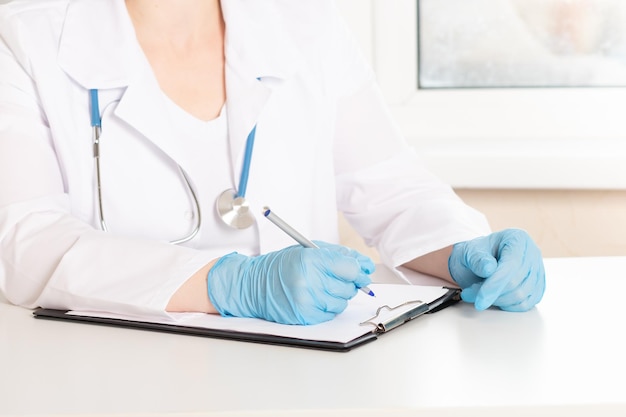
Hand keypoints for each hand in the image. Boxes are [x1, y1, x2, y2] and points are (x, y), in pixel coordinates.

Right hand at [207, 243, 373, 324]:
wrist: (255, 285)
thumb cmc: (283, 265)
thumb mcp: (309, 249)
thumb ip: (339, 255)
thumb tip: (365, 265)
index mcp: (311, 259)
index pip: (350, 268)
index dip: (359, 270)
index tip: (361, 271)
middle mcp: (309, 281)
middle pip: (349, 287)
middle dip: (347, 283)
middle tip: (332, 277)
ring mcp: (307, 301)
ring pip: (342, 302)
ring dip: (337, 295)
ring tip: (320, 287)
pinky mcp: (305, 316)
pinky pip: (331, 313)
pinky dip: (328, 306)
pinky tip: (315, 297)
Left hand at [448, 229, 544, 311]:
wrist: (478, 261)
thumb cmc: (475, 254)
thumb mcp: (469, 252)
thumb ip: (476, 259)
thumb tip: (488, 269)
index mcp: (517, 238)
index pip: (510, 266)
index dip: (494, 285)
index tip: (480, 300)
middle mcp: (532, 253)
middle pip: (516, 284)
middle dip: (491, 294)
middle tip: (469, 293)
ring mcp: (537, 271)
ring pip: (521, 296)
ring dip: (496, 301)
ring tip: (478, 294)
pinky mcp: (537, 287)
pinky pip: (525, 304)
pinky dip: (507, 306)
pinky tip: (494, 298)